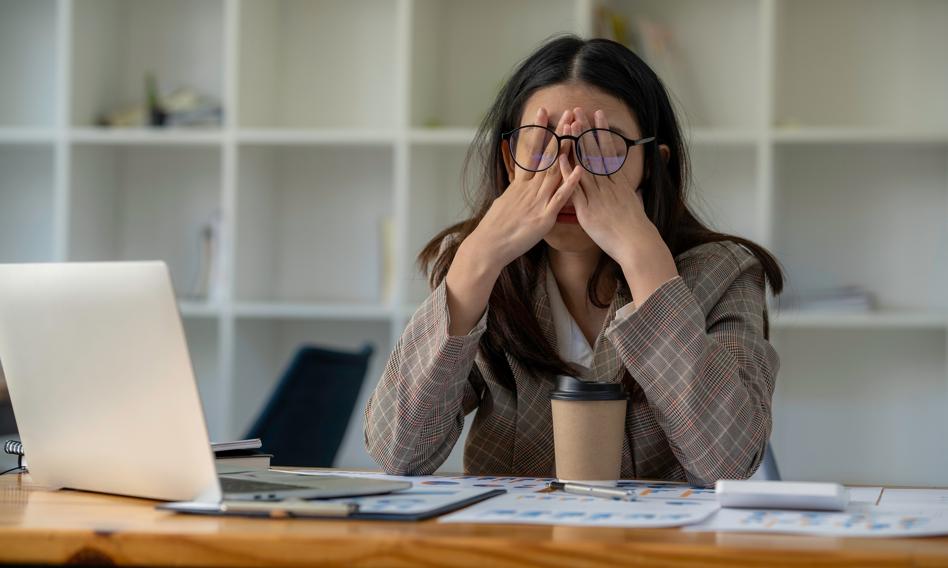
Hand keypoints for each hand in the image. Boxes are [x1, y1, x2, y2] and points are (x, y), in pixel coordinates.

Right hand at [467, 106, 583, 269]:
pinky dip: (570, 183)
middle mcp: (529, 189)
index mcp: (520, 185)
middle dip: (558, 133)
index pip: (531, 151)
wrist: (488, 247)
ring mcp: (537, 201)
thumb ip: (515, 192)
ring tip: (576, 131)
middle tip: (568, 112)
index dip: (538, 130)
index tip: (543, 112)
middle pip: (547, 156)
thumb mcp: (504, 203)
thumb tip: (517, 185)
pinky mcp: (544, 217)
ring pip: (555, 171)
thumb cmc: (495, 229)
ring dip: (567, 150)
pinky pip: (559, 198)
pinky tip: (579, 169)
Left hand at [560, 108, 677, 300]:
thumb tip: (628, 187)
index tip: (597, 116)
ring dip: (576, 144)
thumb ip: (627, 193)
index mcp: (619, 183)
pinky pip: (575, 188)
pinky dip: (568, 172)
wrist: (637, 245)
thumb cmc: (636, 229)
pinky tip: (560, 158)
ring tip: (569, 124)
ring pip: (585, 164)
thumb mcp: (634, 204)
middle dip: (586, 130)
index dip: (601, 133)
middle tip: (579, 110)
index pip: (608, 151)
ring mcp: (597, 196)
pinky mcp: (587, 210)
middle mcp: (608, 185)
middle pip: (595, 152)